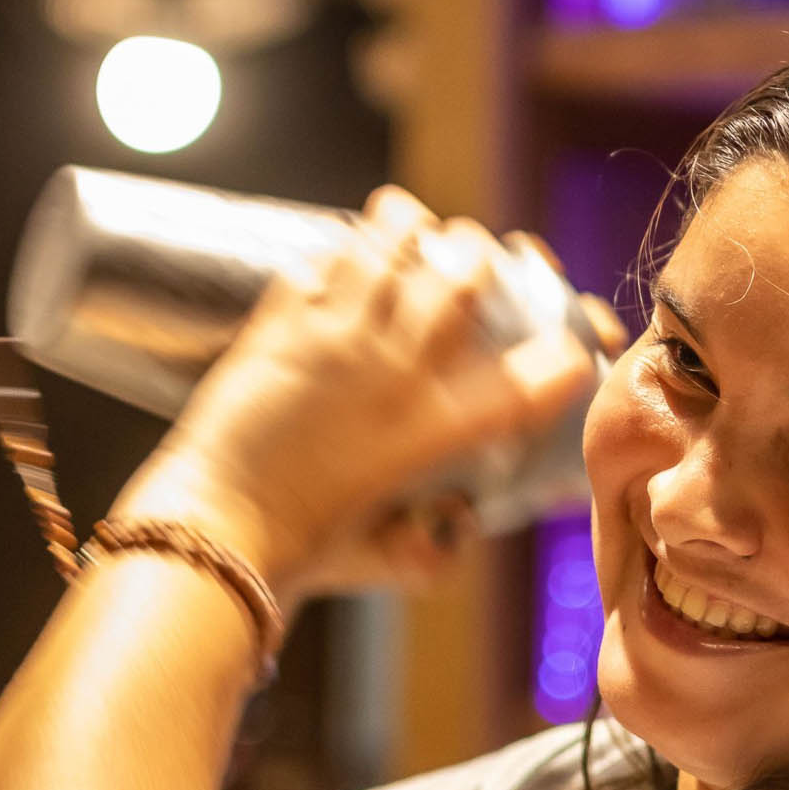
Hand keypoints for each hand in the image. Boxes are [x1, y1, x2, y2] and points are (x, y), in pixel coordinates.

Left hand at [108, 188, 606, 596]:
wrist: (220, 528)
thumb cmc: (309, 551)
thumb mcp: (393, 560)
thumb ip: (436, 547)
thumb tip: (456, 525)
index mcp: (441, 432)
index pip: (535, 375)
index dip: (568, 350)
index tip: (567, 351)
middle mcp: (399, 372)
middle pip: (466, 271)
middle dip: (481, 255)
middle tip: (473, 263)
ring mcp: (340, 337)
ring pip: (395, 239)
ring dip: (410, 229)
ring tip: (409, 234)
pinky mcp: (284, 321)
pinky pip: (325, 255)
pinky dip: (341, 252)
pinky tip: (342, 267)